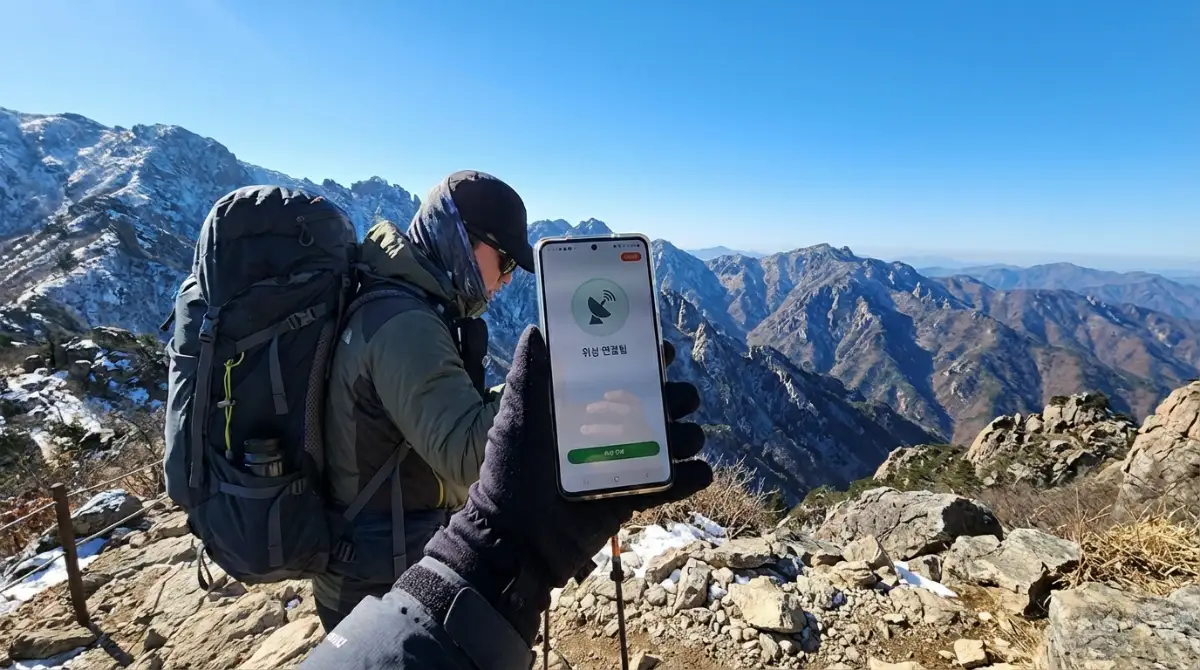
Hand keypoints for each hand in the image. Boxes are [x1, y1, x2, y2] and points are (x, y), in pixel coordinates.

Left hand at [422, 326, 711, 641]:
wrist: (517, 538)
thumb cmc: (512, 473)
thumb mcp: (517, 418)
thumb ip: (528, 375)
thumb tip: (537, 329)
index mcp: (586, 408)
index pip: (625, 376)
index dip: (649, 361)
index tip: (663, 351)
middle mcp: (611, 430)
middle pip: (660, 405)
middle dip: (678, 397)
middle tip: (677, 399)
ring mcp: (626, 463)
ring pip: (674, 440)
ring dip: (688, 435)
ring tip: (684, 439)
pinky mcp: (634, 496)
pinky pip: (672, 485)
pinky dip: (691, 477)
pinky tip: (698, 471)